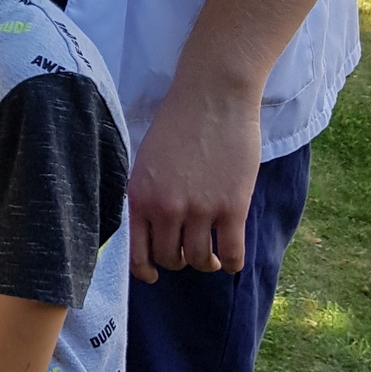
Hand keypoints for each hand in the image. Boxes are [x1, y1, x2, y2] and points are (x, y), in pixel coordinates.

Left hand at [128, 72, 262, 281]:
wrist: (212, 96)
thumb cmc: (178, 121)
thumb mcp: (146, 160)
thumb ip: (147, 194)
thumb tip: (149, 228)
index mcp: (139, 196)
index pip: (137, 252)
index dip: (146, 271)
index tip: (154, 275)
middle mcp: (166, 208)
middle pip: (170, 259)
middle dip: (179, 260)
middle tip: (189, 251)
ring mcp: (200, 210)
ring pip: (200, 260)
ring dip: (206, 262)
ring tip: (211, 256)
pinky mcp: (232, 208)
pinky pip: (233, 254)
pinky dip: (232, 262)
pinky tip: (231, 257)